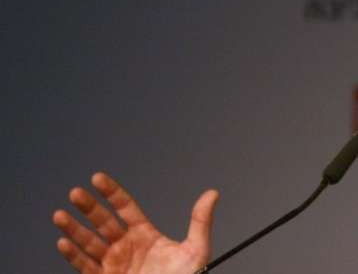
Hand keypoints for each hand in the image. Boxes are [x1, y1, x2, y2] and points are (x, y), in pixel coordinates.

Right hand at [52, 172, 218, 273]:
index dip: (111, 192)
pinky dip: (73, 256)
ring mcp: (113, 263)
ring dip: (73, 229)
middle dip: (89, 207)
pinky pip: (85, 267)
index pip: (125, 207)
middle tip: (76, 193)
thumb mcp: (196, 250)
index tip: (97, 178)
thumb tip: (212, 193)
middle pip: (103, 221)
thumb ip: (200, 221)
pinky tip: (63, 243)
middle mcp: (126, 246)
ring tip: (60, 215)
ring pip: (89, 242)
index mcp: (145, 234)